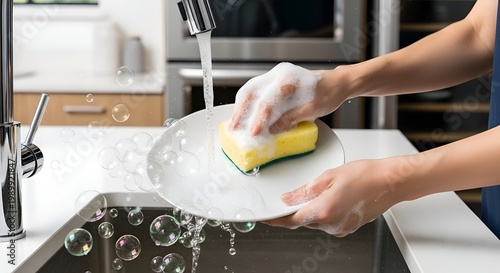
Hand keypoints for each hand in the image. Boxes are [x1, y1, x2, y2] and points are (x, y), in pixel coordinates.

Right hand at [228, 62, 347, 135]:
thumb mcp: (311, 110)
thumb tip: (271, 130)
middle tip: (233, 129)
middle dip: (240, 112)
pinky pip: (255, 90)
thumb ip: (290, 119)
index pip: (267, 102)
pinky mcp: (273, 80)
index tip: (253, 134)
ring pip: (250, 90)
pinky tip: (245, 115)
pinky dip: (248, 103)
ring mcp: (274, 75)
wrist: (336, 83)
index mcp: (289, 80)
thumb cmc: (328, 94)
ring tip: (235, 124)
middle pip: (251, 92)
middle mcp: (278, 74)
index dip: (258, 120)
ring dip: (241, 107)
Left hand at [263, 159, 398, 236]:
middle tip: (292, 196)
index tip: (265, 217)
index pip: (290, 221)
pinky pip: (327, 222)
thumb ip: (304, 190)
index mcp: (323, 211)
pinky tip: (332, 197)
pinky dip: (323, 212)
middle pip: (302, 221)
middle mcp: (331, 224)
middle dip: (295, 210)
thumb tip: (286, 198)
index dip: (275, 220)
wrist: (390, 182)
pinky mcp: (347, 228)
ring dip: (311, 210)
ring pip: (315, 221)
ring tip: (322, 191)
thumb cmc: (365, 175)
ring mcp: (340, 228)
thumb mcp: (328, 176)